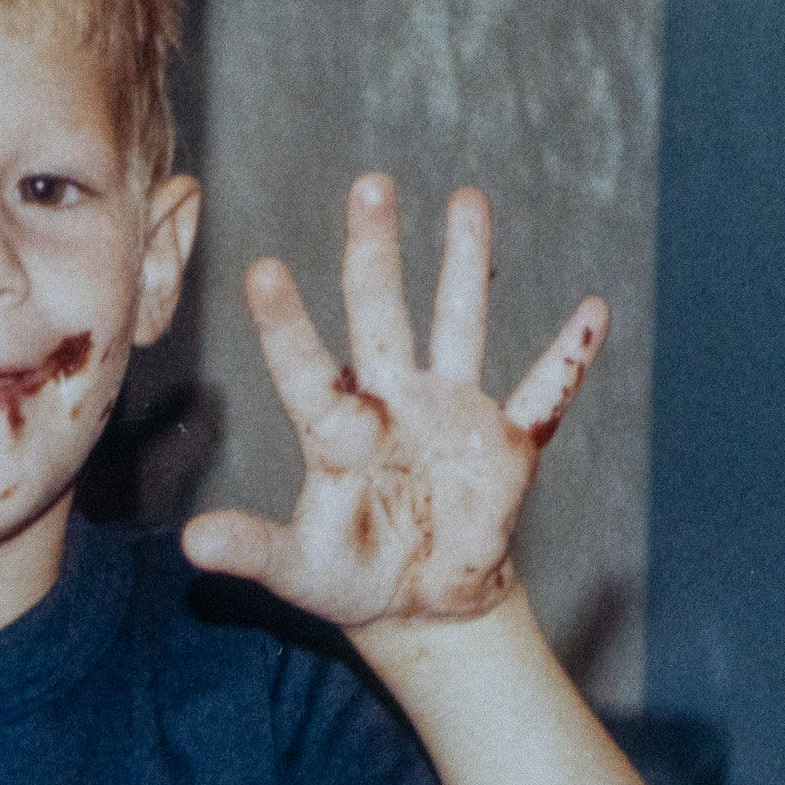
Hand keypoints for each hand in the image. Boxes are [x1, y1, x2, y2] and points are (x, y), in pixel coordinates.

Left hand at [183, 176, 603, 637]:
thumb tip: (191, 544)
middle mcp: (392, 403)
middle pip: (381, 316)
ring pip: (459, 326)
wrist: (421, 601)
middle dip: (375, 253)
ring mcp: (451, 413)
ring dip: (465, 265)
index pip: (307, 370)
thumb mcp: (299, 570)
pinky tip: (593, 311)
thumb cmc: (352, 575)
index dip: (286, 326)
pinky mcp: (506, 444)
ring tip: (467, 199)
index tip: (262, 270)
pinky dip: (569, 359)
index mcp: (337, 430)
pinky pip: (543, 394)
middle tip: (369, 184)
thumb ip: (253, 549)